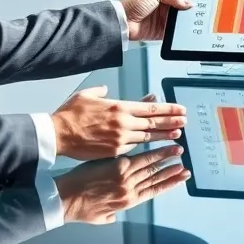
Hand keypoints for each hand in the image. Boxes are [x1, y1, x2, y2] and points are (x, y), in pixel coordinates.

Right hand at [51, 86, 186, 158]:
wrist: (57, 135)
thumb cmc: (70, 115)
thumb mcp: (87, 95)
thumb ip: (101, 92)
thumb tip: (108, 90)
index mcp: (119, 107)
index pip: (150, 108)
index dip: (168, 109)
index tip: (180, 109)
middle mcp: (123, 123)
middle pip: (154, 123)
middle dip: (172, 121)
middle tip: (185, 121)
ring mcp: (120, 138)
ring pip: (148, 137)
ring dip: (164, 135)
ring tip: (177, 134)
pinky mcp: (114, 152)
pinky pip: (134, 148)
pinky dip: (146, 146)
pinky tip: (155, 146)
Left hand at [56, 145, 190, 223]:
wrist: (65, 200)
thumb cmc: (79, 209)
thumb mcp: (98, 218)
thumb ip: (109, 216)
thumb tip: (113, 218)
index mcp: (127, 203)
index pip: (153, 191)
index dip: (169, 185)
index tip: (180, 180)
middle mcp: (130, 191)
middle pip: (156, 179)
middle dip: (173, 173)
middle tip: (186, 167)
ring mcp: (125, 179)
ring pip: (152, 168)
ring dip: (167, 160)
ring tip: (179, 152)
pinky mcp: (118, 167)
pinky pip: (140, 159)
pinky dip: (153, 153)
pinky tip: (162, 148)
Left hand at [120, 0, 191, 41]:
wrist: (122, 22)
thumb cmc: (132, 3)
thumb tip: (187, 2)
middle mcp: (164, 4)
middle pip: (182, 4)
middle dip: (189, 5)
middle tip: (199, 6)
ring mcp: (164, 17)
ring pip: (180, 17)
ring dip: (186, 18)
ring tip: (194, 17)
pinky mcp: (163, 30)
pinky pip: (175, 31)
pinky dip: (180, 30)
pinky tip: (186, 28)